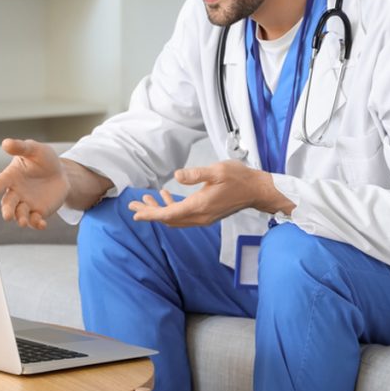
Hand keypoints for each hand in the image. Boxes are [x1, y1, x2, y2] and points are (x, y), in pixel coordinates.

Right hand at [0, 138, 70, 229]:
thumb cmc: (44, 159)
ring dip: (20, 219)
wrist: (61, 173)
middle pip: (8, 203)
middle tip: (7, 215)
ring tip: (23, 222)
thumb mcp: (34, 150)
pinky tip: (42, 224)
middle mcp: (15, 192)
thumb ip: (21, 147)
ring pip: (19, 214)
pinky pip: (34, 221)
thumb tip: (6, 143)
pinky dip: (36, 224)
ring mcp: (26, 204)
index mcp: (11, 176)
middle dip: (7, 210)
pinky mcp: (37, 212)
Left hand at [128, 160, 293, 226]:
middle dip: (150, 212)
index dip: (150, 214)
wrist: (257, 190)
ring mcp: (203, 218)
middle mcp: (199, 216)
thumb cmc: (238, 178)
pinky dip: (172, 207)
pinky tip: (167, 195)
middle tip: (132, 205)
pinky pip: (184, 215)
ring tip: (145, 199)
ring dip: (160, 210)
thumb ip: (196, 174)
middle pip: (169, 219)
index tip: (135, 213)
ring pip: (175, 218)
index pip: (169, 214)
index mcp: (199, 206)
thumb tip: (177, 176)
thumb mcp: (217, 171)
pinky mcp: (207, 214)